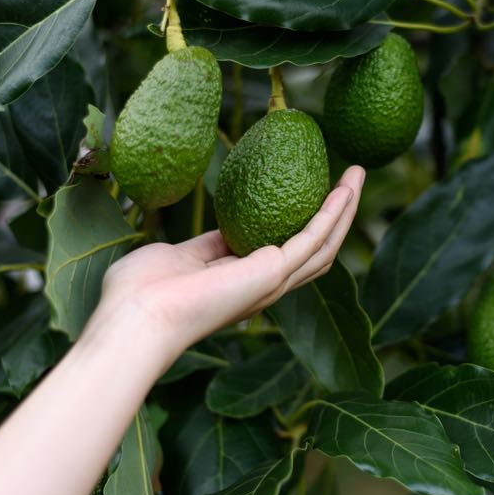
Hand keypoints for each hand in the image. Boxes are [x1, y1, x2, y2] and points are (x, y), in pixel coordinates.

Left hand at [83, 165, 364, 362]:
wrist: (136, 318)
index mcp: (242, 283)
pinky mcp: (273, 273)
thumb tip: (217, 232)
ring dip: (345, 209)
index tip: (310, 190)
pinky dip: (333, 213)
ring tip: (357, 176)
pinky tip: (344, 189)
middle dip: (337, 214)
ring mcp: (271, 282)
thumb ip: (204, 247)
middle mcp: (264, 287)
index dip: (302, 222)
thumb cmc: (141, 292)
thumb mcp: (179, 257)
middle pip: (316, 248)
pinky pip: (313, 238)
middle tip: (350, 179)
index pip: (284, 252)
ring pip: (324, 244)